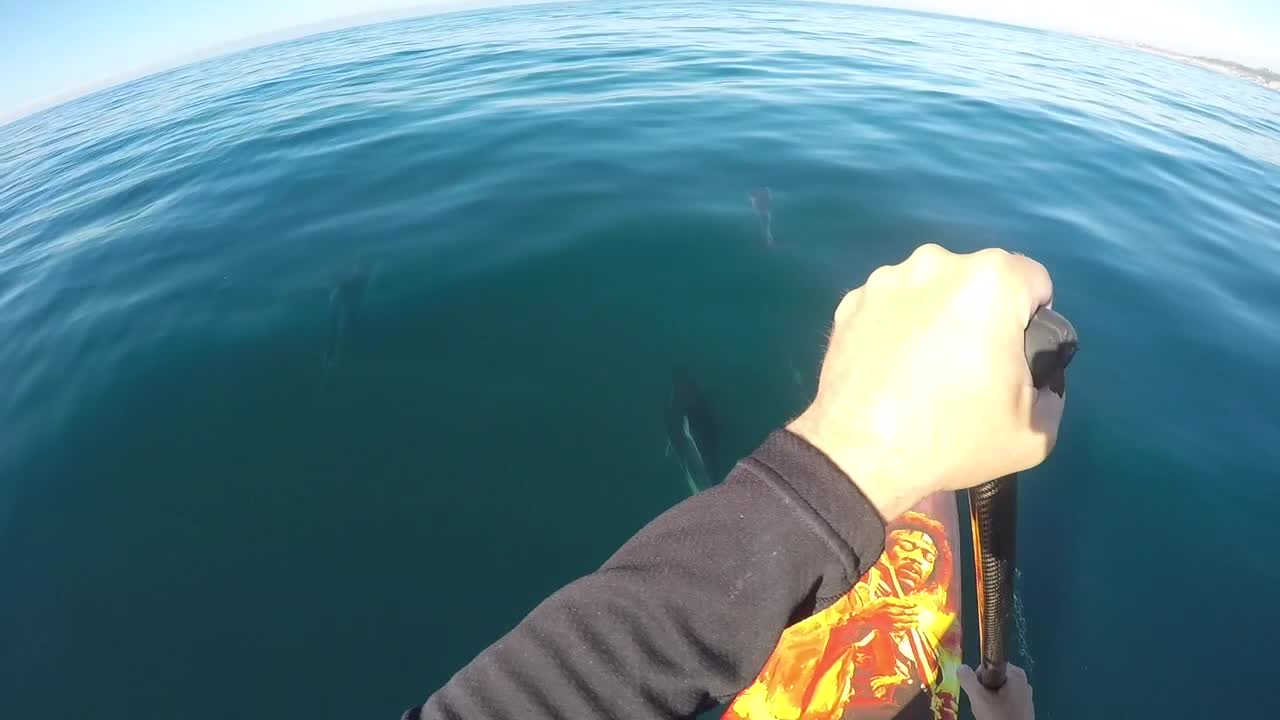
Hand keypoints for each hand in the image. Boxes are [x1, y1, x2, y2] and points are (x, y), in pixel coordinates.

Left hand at [787, 244, 1063, 518]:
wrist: (860, 455)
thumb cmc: (953, 437)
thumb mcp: (1036, 431)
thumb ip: (1051, 391)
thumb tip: (1034, 379)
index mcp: (991, 280)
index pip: (1034, 282)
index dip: (1033, 319)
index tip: (1017, 355)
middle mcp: (936, 263)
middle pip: (978, 280)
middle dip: (982, 313)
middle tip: (971, 367)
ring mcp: (886, 279)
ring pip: (930, 290)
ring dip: (936, 316)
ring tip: (925, 369)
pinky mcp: (849, 302)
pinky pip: (889, 306)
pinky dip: (895, 327)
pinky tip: (891, 368)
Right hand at [855, 596, 920, 632]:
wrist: (864, 619)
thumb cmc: (873, 608)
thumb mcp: (882, 600)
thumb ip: (893, 600)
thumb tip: (905, 601)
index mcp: (887, 605)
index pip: (902, 605)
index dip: (910, 605)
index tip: (915, 604)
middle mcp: (889, 614)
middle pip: (904, 613)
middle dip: (913, 612)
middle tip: (919, 612)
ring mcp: (889, 622)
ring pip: (904, 621)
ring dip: (912, 621)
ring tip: (918, 621)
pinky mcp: (889, 628)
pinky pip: (900, 628)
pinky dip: (907, 627)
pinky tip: (912, 626)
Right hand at [958, 664, 1033, 719]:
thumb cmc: (1000, 718)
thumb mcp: (978, 697)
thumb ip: (968, 679)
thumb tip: (962, 668)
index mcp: (1016, 675)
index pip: (989, 665)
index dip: (979, 676)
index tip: (978, 690)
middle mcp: (1023, 683)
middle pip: (994, 678)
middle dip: (984, 690)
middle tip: (983, 703)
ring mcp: (1025, 697)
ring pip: (998, 692)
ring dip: (990, 700)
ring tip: (990, 712)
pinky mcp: (1025, 709)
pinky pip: (1006, 703)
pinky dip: (999, 708)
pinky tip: (996, 717)